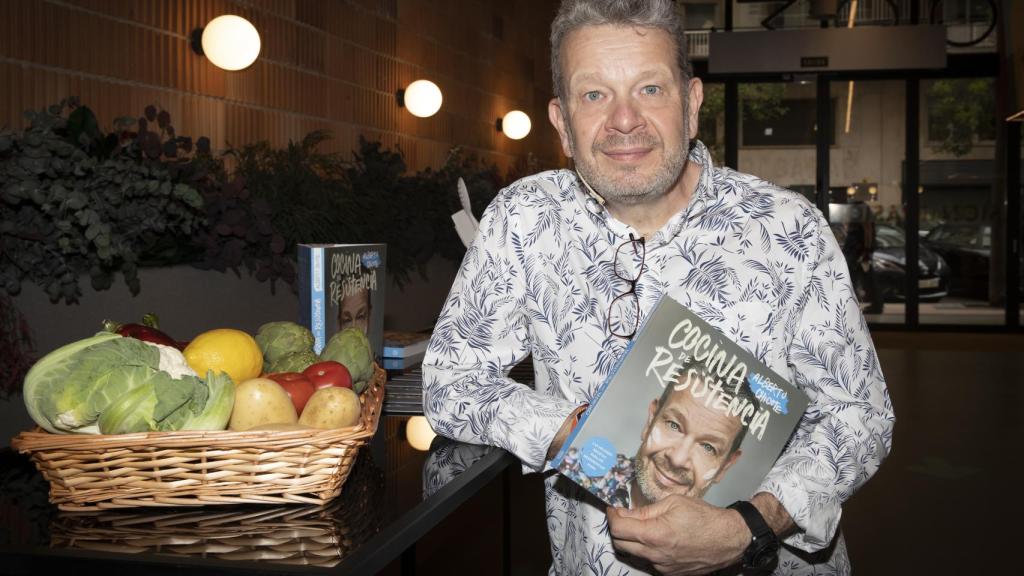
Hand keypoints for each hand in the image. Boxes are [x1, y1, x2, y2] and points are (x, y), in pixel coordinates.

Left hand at [607, 494, 747, 574]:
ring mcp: (662, 567)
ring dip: (632, 540)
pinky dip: (646, 550)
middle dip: (618, 529)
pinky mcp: (669, 573)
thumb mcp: (673, 503)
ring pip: (634, 554)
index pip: (618, 529)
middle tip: (624, 516)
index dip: (612, 516)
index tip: (613, 509)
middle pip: (621, 544)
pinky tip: (657, 539)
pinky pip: (649, 561)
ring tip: (642, 526)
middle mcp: (656, 555)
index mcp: (655, 534)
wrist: (728, 539)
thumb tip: (624, 512)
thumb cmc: (704, 517)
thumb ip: (645, 510)